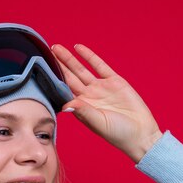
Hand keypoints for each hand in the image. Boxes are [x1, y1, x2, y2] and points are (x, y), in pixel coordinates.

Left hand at [50, 43, 162, 162]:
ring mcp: (101, 88)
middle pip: (69, 77)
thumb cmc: (118, 134)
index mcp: (81, 107)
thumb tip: (65, 104)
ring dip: (69, 59)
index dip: (53, 80)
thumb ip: (83, 111)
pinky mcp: (114, 82)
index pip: (63, 90)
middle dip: (58, 65)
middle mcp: (89, 96)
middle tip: (45, 53)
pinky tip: (78, 48)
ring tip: (56, 48)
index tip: (41, 70)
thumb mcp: (99, 123)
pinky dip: (89, 56)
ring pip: (81, 69)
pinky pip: (99, 66)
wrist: (141, 133)